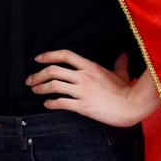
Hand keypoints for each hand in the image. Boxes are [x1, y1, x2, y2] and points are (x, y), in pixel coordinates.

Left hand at [26, 49, 159, 126]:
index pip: (65, 55)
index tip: (38, 58)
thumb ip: (120, 62)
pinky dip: (51, 103)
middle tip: (30, 80)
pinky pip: (62, 103)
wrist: (130, 106)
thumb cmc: (126, 89)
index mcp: (90, 66)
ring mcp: (82, 91)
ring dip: (41, 88)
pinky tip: (47, 105)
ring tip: (35, 90)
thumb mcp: (121, 72)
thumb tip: (123, 54)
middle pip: (54, 71)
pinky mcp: (83, 106)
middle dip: (38, 74)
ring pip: (54, 86)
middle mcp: (83, 76)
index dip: (49, 55)